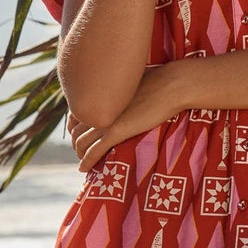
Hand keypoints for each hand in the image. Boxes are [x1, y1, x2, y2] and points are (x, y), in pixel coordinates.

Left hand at [67, 64, 182, 171]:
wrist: (172, 84)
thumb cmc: (159, 78)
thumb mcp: (134, 79)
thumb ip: (124, 87)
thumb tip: (129, 88)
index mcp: (101, 93)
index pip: (77, 113)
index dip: (75, 126)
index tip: (80, 134)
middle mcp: (99, 106)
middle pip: (76, 129)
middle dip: (76, 142)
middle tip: (82, 151)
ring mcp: (106, 119)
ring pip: (81, 142)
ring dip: (80, 154)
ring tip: (84, 162)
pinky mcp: (116, 132)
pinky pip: (94, 151)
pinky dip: (86, 161)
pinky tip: (84, 169)